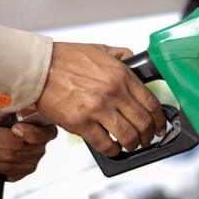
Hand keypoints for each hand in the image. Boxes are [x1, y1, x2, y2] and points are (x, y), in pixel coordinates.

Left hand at [0, 111, 56, 180]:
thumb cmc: (2, 121)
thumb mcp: (6, 109)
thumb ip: (10, 107)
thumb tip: (9, 104)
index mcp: (45, 127)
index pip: (42, 133)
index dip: (28, 132)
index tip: (15, 128)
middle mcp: (42, 145)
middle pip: (18, 146)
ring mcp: (34, 160)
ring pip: (8, 158)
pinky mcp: (22, 172)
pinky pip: (3, 170)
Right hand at [37, 43, 165, 156]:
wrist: (38, 68)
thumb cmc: (66, 59)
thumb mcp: (100, 49)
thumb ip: (121, 55)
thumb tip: (134, 59)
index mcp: (122, 75)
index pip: (151, 103)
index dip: (159, 119)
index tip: (160, 126)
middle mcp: (114, 92)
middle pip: (143, 122)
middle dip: (149, 135)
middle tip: (148, 139)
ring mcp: (98, 109)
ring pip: (128, 136)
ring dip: (133, 145)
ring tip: (131, 145)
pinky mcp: (81, 123)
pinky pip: (105, 144)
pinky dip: (112, 150)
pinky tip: (113, 148)